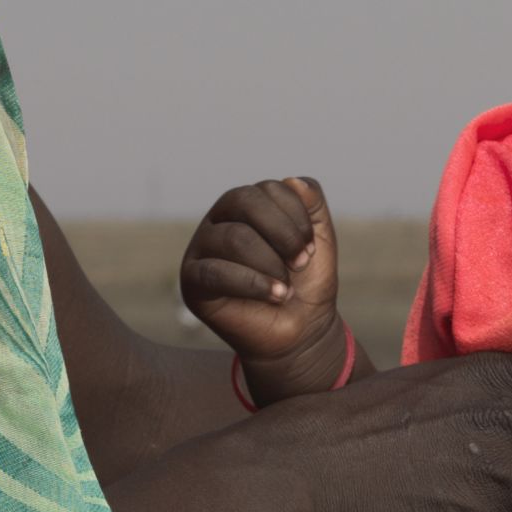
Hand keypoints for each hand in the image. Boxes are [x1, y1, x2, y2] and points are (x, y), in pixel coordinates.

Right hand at [180, 176, 350, 398]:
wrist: (299, 331)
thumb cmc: (305, 283)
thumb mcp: (319, 239)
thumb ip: (312, 204)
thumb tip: (293, 179)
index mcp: (247, 204)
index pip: (268, 188)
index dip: (296, 217)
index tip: (311, 249)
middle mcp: (220, 219)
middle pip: (245, 201)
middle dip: (284, 233)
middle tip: (301, 263)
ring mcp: (202, 248)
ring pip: (234, 237)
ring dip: (271, 264)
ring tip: (286, 289)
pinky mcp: (192, 280)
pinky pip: (217, 272)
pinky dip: (254, 284)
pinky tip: (276, 296)